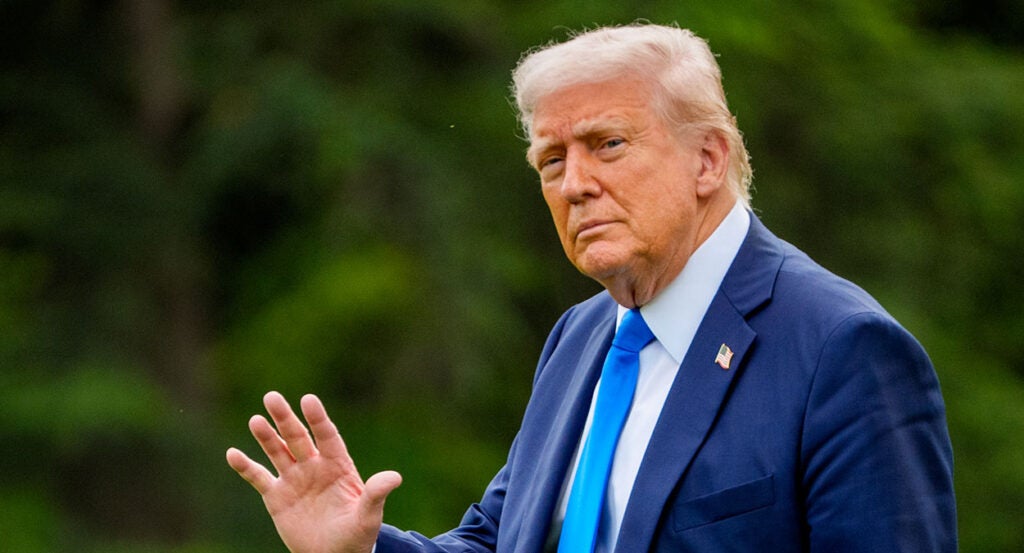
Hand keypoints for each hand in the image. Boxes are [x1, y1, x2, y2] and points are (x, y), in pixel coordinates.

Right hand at [226, 391, 401, 552]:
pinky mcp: (277, 496)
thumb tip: (395, 477)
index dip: (318, 419)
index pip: (327, 436)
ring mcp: (294, 479)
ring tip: (256, 420)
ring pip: (277, 452)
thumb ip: (376, 495)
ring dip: (266, 436)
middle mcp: (314, 466)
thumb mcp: (368, 516)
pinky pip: (259, 478)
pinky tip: (233, 454)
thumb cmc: (357, 535)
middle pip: (298, 437)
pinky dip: (246, 466)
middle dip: (285, 418)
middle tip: (272, 397)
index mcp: (338, 466)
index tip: (308, 400)